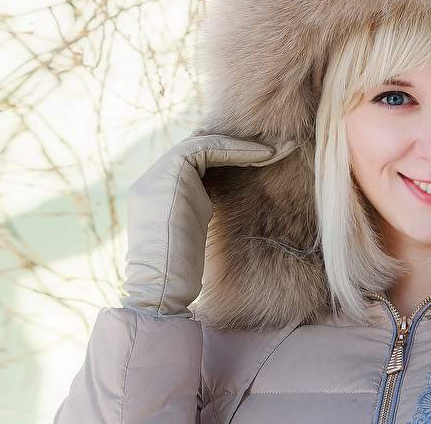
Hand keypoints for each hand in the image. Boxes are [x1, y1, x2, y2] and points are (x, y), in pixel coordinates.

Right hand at [121, 134, 294, 316]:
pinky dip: (237, 150)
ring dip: (243, 146)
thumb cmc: (182, 271)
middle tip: (276, 148)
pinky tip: (263, 156)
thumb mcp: (196, 228)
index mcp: (159, 189)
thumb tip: (227, 197)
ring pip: (206, 142)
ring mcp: (158, 171)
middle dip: (240, 146)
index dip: (231, 156)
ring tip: (275, 150)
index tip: (264, 159)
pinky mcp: (168, 170)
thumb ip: (203, 205)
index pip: (196, 160)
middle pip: (202, 146)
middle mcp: (154, 176)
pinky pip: (208, 147)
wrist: (161, 287)